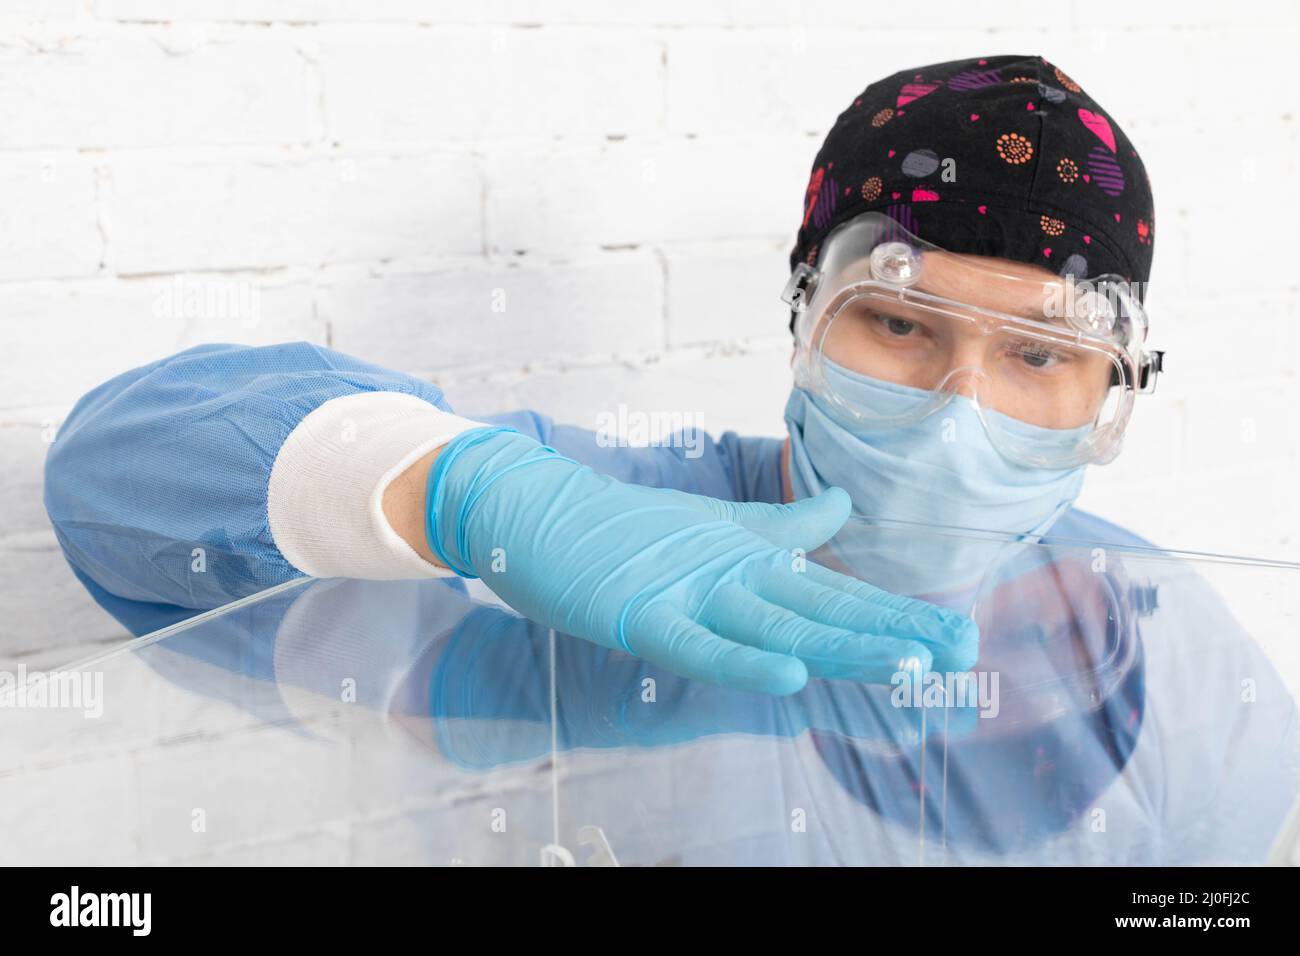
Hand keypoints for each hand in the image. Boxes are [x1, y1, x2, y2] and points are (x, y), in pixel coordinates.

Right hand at [426, 428, 977, 694]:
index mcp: (750, 561)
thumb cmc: (624, 530)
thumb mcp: (714, 531)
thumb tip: (841, 507)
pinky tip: (791, 675)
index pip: (835, 595)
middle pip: (824, 610)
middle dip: (895, 632)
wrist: (537, 509)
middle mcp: (733, 574)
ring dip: (841, 644)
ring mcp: (688, 592)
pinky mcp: (639, 612)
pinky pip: (696, 645)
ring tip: (909, 662)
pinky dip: (739, 660)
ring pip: (776, 624)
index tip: (960, 637)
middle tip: (965, 649)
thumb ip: (780, 527)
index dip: (896, 616)